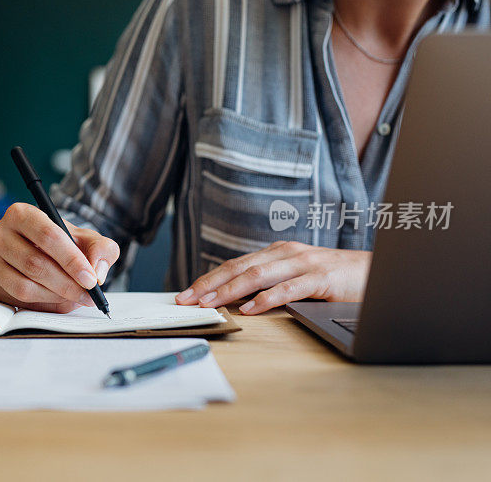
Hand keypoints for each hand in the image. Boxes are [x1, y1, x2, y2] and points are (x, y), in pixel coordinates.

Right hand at [0, 202, 119, 312]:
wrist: (42, 252)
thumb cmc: (63, 243)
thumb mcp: (87, 239)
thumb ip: (101, 248)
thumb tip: (97, 271)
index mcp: (20, 213)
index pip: (47, 236)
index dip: (71, 260)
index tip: (91, 279)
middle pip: (35, 264)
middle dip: (67, 284)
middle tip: (88, 295)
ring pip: (24, 287)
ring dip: (55, 297)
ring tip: (75, 298)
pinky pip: (17, 301)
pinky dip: (43, 306)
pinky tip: (59, 301)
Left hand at [175, 241, 370, 314]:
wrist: (377, 273)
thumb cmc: (333, 278)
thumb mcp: (296, 275)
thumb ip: (270, 282)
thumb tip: (235, 301)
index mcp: (276, 252)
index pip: (234, 265)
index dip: (208, 278)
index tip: (185, 294)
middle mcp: (285, 253)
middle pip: (239, 267)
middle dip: (209, 284)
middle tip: (186, 299)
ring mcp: (303, 263)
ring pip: (258, 275)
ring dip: (230, 290)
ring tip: (210, 303)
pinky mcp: (320, 278)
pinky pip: (288, 288)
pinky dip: (267, 299)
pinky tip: (251, 309)